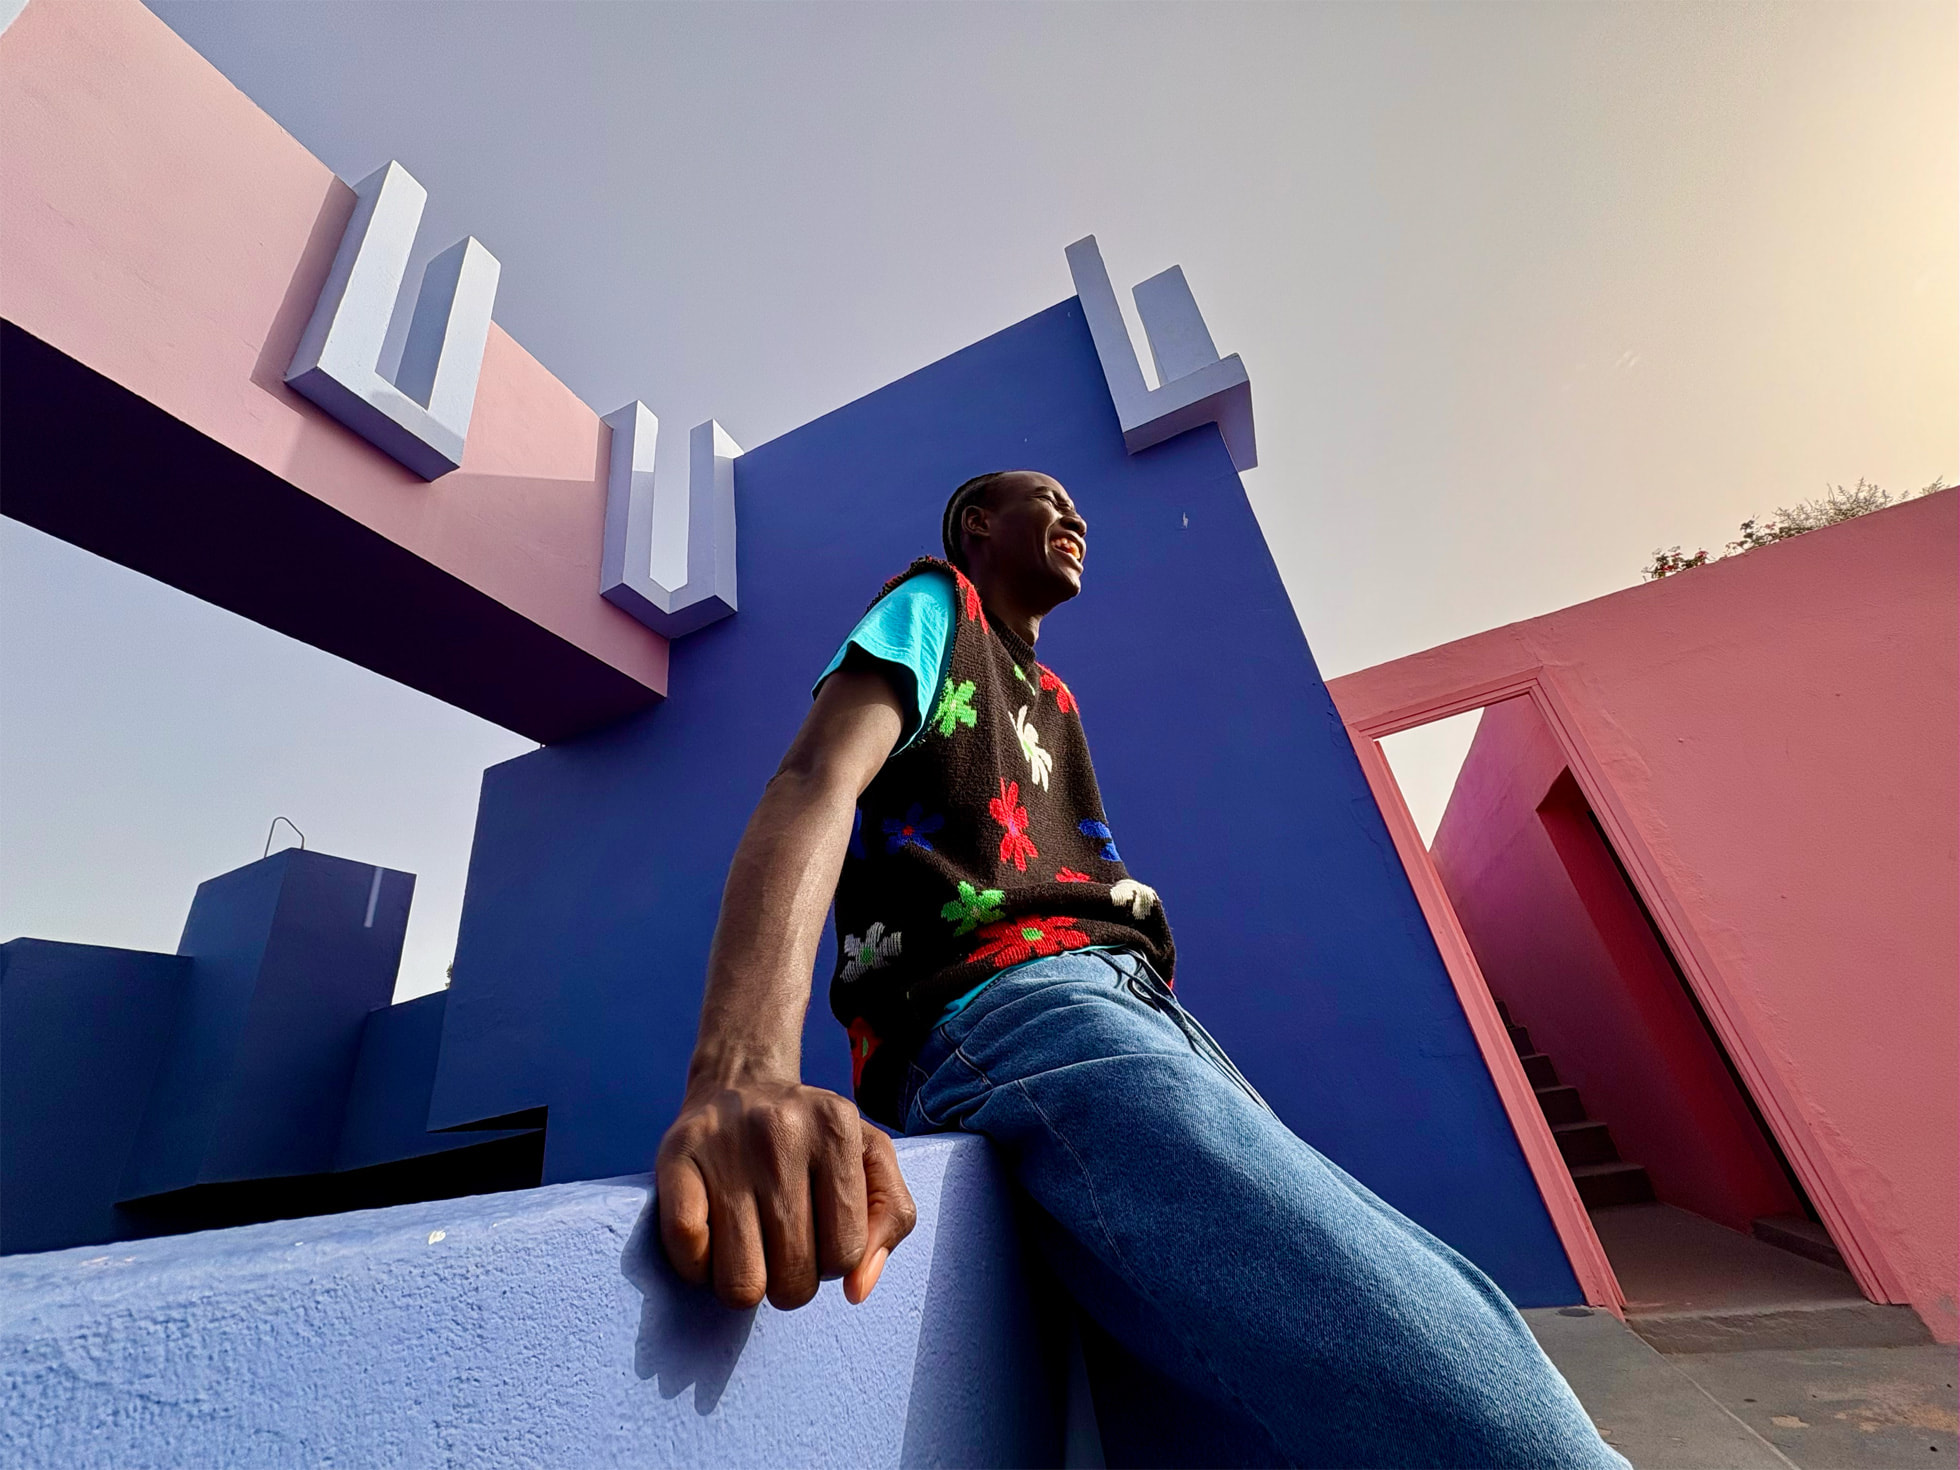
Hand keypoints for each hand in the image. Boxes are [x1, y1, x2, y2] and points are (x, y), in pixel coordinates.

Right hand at [655, 1080, 917, 1310]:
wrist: (739, 1082)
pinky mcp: (675, 1159)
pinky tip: (712, 1238)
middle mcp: (781, 1131)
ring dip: (746, 1284)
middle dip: (791, 1282)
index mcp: (837, 1128)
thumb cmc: (813, 1137)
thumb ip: (891, 1219)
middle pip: (794, 1279)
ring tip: (750, 1248)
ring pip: (740, 1284)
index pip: (845, 1253)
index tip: (819, 1234)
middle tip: (782, 1245)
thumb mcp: (871, 1158)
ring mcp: (725, 1146)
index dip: (833, 1262)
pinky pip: (688, 1253)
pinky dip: (698, 1266)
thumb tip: (858, 1289)